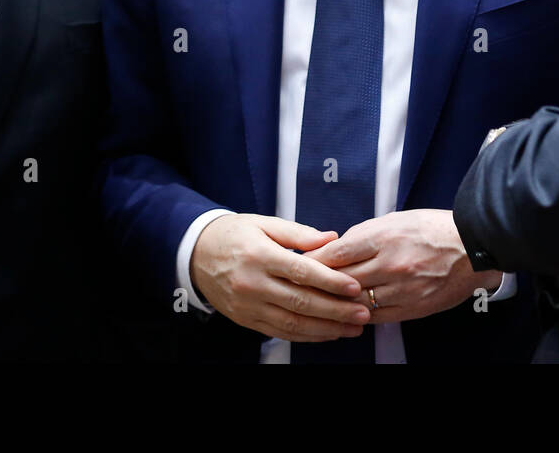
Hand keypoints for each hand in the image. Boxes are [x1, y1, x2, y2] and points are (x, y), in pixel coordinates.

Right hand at [189, 213, 370, 341]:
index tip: (354, 287)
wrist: (196, 253)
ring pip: (292, 323)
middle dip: (336, 310)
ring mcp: (248, 306)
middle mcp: (253, 284)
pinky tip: (327, 333)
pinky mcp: (246, 320)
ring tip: (352, 328)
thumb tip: (331, 238)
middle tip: (362, 313)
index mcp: (260, 255)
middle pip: (301, 302)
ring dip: (326, 328)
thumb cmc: (234, 234)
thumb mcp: (264, 222)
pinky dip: (306, 335)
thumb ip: (298, 233)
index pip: (301, 272)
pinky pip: (280, 332)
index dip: (330, 282)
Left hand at [304, 209, 501, 323]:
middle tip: (302, 286)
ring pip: (356, 302)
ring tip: (321, 303)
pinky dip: (360, 315)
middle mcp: (390, 264)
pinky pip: (377, 316)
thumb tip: (338, 247)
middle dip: (319, 284)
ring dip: (337, 303)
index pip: (337, 253)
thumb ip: (364, 235)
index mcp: (383, 237)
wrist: (472, 246)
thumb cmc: (433, 228)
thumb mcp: (394, 219)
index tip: (300, 263)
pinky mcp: (412, 308)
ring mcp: (401, 289)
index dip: (314, 261)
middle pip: (342, 280)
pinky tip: (350, 313)